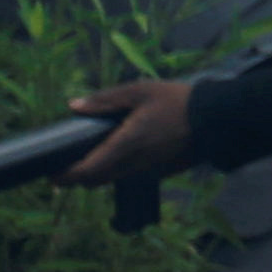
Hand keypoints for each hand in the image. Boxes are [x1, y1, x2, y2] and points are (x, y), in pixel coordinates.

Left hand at [59, 78, 196, 183]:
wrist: (218, 120)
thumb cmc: (178, 101)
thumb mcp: (139, 91)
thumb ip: (105, 100)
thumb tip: (74, 106)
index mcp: (125, 145)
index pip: (88, 171)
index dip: (67, 176)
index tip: (52, 175)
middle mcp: (135, 164)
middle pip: (98, 180)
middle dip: (79, 178)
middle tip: (64, 169)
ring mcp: (150, 170)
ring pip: (114, 179)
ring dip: (99, 174)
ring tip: (89, 160)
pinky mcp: (163, 171)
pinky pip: (132, 175)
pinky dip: (118, 170)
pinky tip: (118, 155)